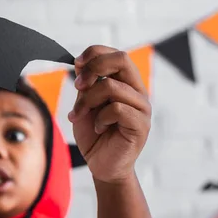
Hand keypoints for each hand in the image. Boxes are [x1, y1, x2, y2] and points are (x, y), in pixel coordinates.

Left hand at [68, 45, 150, 183]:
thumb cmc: (94, 134)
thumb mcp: (84, 104)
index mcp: (125, 83)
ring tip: (79, 115)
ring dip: (87, 100)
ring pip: (112, 87)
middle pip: (122, 59)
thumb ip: (86, 84)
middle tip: (78, 85)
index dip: (94, 53)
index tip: (76, 64)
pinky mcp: (140, 124)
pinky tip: (97, 128)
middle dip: (93, 68)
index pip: (115, 54)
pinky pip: (117, 109)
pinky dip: (100, 117)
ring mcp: (141, 107)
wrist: (101, 164)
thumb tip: (80, 62)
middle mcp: (136, 91)